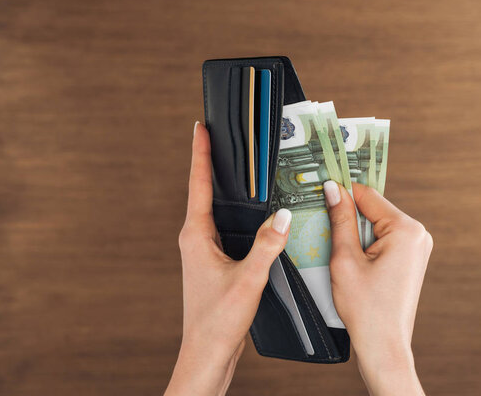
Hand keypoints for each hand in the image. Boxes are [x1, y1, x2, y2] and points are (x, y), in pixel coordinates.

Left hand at [165, 122, 291, 395]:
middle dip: (211, 163)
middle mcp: (196, 239)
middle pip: (203, 192)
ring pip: (214, 211)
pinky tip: (252, 216)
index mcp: (196, 236)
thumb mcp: (248, 278)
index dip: (200, 153)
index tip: (200, 128)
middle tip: (219, 138)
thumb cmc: (218, 320)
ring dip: (224, 189)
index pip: (198, 184)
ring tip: (236, 168)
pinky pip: (225, 229)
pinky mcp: (213, 262)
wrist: (207, 353)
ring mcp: (203, 251)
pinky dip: (236, 215)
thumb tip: (284, 216)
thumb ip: (267, 245)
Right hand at [323, 180, 432, 395]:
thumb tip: (334, 190)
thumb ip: (340, 219)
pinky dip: (364, 244)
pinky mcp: (410, 259)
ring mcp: (417, 248)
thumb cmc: (367, 309)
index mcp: (406, 230)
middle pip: (373, 209)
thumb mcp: (345, 259)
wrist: (383, 346)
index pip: (368, 195)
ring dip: (354, 232)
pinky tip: (350, 259)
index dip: (342, 192)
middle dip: (348, 216)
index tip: (322, 188)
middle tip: (325, 228)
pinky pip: (383, 239)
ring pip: (376, 224)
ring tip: (339, 252)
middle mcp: (418, 235)